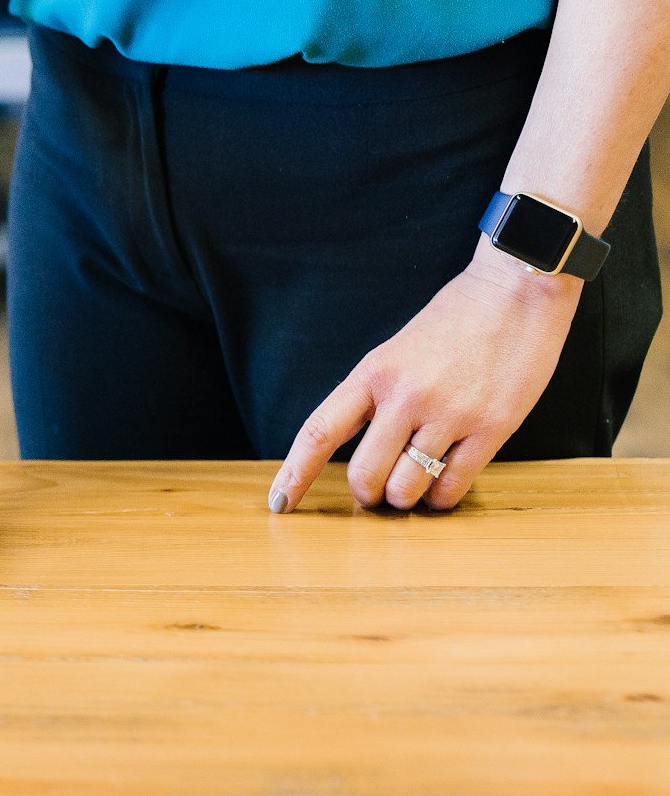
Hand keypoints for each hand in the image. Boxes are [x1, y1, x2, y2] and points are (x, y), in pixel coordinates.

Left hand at [270, 241, 581, 513]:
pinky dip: (441, 498)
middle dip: (367, 495)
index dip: (295, 474)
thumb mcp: (395, 353)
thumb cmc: (453, 323)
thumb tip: (356, 450)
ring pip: (407, 488)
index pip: (319, 432)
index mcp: (372, 373)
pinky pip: (453, 485)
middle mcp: (405, 395)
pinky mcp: (492, 428)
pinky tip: (442, 487)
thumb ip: (374, 397)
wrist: (516, 291)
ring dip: (406, 499)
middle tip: (377, 493)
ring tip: (413, 489)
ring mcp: (449, 413)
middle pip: (364, 474)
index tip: (280, 503)